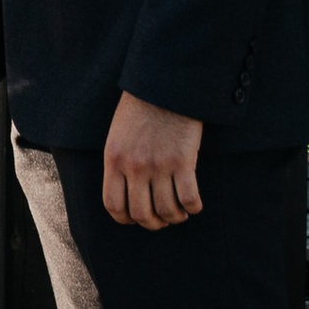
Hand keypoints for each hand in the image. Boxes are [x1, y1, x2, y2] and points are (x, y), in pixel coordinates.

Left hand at [102, 93, 203, 230]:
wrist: (166, 85)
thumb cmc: (142, 108)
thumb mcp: (119, 135)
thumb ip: (120, 162)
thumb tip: (126, 190)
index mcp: (114, 159)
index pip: (113, 205)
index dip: (126, 219)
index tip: (137, 219)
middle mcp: (134, 166)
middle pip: (142, 214)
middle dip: (154, 223)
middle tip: (162, 220)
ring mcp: (158, 165)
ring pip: (167, 210)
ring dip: (175, 217)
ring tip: (180, 213)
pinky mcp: (183, 161)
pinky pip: (188, 198)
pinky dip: (193, 207)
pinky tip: (194, 205)